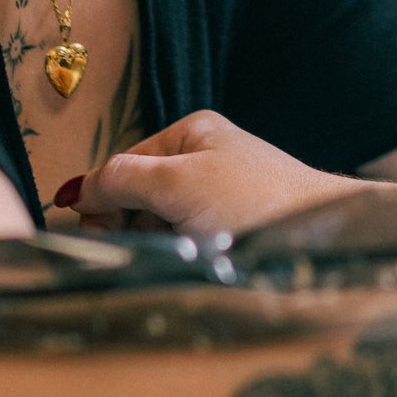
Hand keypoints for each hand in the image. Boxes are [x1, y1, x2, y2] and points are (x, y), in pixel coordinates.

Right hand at [52, 110, 360, 237]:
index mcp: (190, 132)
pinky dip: (183, 253)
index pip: (122, 165)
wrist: (322, 237)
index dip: (104, 202)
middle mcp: (205, 155)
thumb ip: (122, 179)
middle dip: (133, 225)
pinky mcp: (235, 223)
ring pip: (162, 222)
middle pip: (139, 195)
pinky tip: (197, 264)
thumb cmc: (256, 203)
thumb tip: (74, 188)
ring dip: (159, 243)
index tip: (99, 237)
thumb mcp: (177, 185)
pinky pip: (188, 238)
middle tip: (147, 250)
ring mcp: (220, 191)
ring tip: (181, 256)